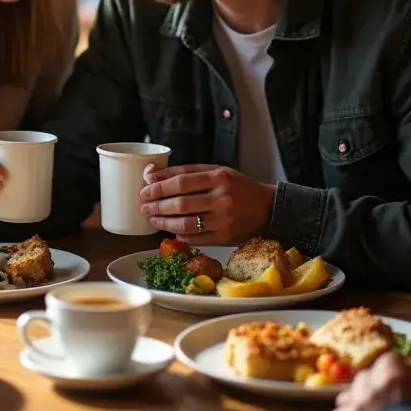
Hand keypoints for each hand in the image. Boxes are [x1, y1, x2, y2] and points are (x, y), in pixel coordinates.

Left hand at [139, 164, 275, 243]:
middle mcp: (221, 199)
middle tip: (143, 206)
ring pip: (186, 224)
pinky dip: (179, 234)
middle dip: (157, 206)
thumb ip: (186, 172)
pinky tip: (171, 229)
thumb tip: (153, 175)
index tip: (145, 189)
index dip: (159, 187)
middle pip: (181, 204)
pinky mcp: (224, 238)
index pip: (181, 182)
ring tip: (153, 219)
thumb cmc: (238, 186)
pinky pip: (195, 239)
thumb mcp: (217, 171)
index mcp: (218, 178)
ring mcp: (223, 221)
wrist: (266, 208)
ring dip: (164, 222)